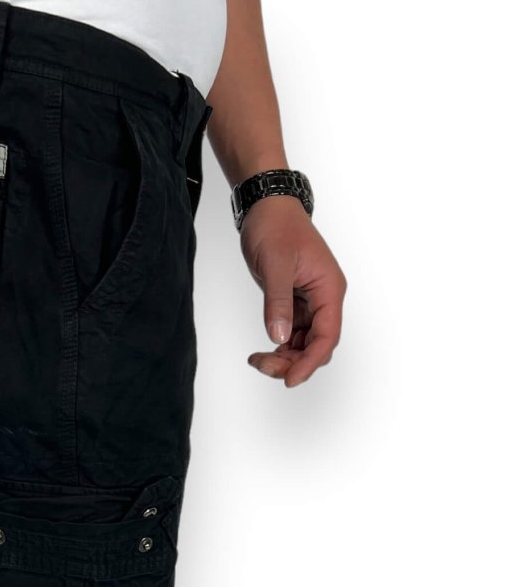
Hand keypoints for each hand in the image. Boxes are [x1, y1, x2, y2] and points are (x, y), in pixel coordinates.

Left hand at [241, 198, 345, 387]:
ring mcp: (311, 302)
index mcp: (329, 289)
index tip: (290, 379)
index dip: (310, 361)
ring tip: (257, 359)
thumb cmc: (275, 227)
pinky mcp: (295, 302)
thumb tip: (280, 337)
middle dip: (294, 362)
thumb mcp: (275, 265)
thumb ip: (278, 303)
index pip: (328, 336)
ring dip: (285, 357)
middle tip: (262, 365)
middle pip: (318, 345)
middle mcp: (324, 298)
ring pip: (305, 343)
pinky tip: (262, 350)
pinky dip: (280, 346)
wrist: (266, 207)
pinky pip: (294, 334)